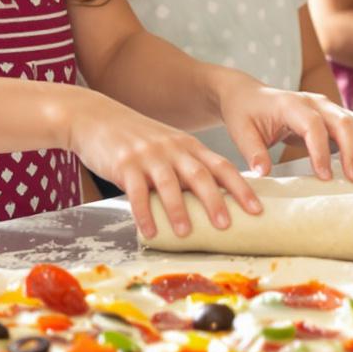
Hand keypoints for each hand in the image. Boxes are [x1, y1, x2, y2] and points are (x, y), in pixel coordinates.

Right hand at [66, 96, 262, 239]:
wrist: (95, 118)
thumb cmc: (135, 139)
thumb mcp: (166, 147)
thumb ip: (185, 168)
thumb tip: (210, 204)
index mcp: (188, 146)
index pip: (222, 166)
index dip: (241, 188)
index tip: (257, 209)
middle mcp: (172, 149)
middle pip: (200, 175)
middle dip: (216, 200)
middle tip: (227, 225)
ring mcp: (148, 156)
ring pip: (169, 184)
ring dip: (179, 209)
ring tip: (187, 233)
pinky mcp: (124, 164)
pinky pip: (137, 192)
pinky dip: (144, 213)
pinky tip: (150, 231)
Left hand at [214, 81, 352, 184]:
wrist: (250, 94)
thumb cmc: (244, 114)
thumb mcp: (240, 131)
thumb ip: (252, 150)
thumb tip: (262, 173)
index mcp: (291, 104)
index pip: (312, 125)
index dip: (320, 150)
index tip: (325, 177)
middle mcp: (317, 103)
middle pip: (346, 122)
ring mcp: (332, 108)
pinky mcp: (340, 117)